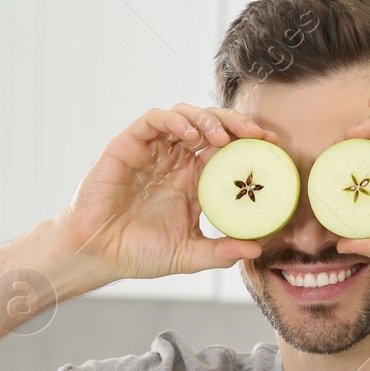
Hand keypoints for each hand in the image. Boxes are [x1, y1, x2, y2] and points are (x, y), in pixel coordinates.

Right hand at [53, 104, 271, 281]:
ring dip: (209, 120)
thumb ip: (221, 251)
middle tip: (258, 135)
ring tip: (225, 137)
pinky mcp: (129, 144)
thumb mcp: (188, 255)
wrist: (96, 253)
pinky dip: (176, 120)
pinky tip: (191, 134)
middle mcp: (174, 160)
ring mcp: (152, 150)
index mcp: (191, 180)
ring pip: (186, 116)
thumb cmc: (137, 253)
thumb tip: (258, 250)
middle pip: (211, 127)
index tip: (273, 148)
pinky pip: (154, 119)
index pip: (226, 151)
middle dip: (237, 124)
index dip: (249, 145)